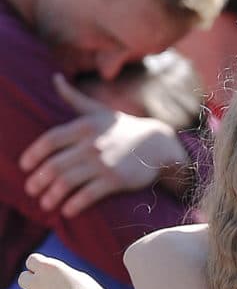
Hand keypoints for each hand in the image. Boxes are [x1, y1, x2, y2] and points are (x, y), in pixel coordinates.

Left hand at [19, 74, 189, 215]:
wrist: (159, 145)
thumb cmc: (125, 128)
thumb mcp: (100, 111)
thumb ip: (74, 97)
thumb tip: (55, 78)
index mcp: (84, 126)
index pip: (49, 140)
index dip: (33, 155)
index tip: (25, 167)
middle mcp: (92, 144)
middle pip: (54, 165)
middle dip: (38, 181)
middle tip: (32, 190)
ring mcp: (104, 163)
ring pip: (67, 182)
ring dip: (52, 196)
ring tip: (46, 204)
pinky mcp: (116, 179)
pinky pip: (88, 195)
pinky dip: (73, 205)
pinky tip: (67, 211)